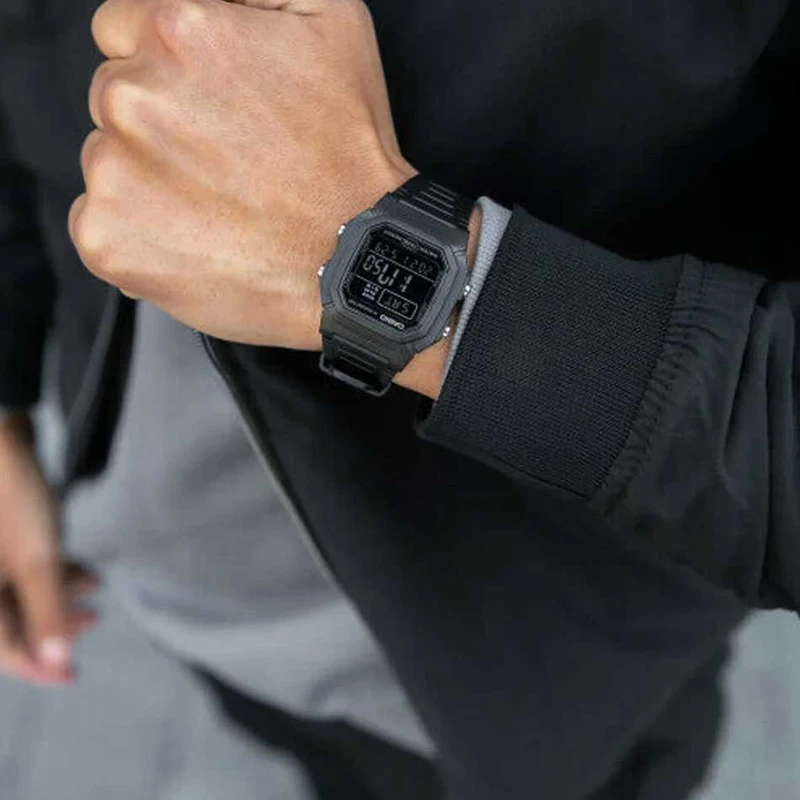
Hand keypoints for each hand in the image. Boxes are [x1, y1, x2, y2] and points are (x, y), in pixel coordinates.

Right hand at [0, 415, 98, 684]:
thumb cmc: (13, 504)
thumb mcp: (36, 562)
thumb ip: (46, 612)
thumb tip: (56, 663)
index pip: (4, 651)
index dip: (39, 666)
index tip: (74, 676)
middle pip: (11, 622)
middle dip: (54, 625)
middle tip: (92, 621)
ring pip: (18, 595)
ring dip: (56, 595)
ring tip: (94, 585)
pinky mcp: (0, 539)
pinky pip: (20, 570)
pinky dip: (49, 573)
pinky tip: (79, 566)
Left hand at [70, 0, 416, 348]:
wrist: (353, 259)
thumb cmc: (347, 152)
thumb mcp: (332, 19)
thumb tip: (212, 0)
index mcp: (176, 34)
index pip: (120, 29)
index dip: (169, 69)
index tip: (207, 106)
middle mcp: (131, 98)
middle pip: (112, 96)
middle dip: (158, 122)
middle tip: (225, 160)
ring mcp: (112, 173)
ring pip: (106, 161)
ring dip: (148, 179)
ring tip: (218, 205)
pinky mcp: (106, 239)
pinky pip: (99, 223)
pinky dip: (139, 234)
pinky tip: (195, 239)